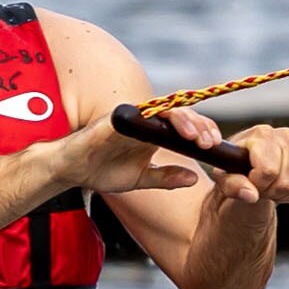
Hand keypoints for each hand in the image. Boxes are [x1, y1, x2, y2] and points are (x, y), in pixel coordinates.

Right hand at [69, 109, 203, 195]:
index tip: (215, 146)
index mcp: (154, 133)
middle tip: (211, 143)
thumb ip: (166, 178)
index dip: (203, 131)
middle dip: (199, 126)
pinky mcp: (115, 119)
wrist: (73, 170)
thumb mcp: (141, 178)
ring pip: (163, 110)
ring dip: (183, 121)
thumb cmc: (103, 170)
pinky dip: (153, 118)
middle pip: (180, 114)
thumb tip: (193, 179)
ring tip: (196, 137)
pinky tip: (166, 128)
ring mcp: (131, 118)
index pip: (185, 126)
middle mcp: (145, 121)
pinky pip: (137, 113)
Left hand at [210, 122, 288, 206]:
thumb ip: (233, 186)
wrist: (253, 164)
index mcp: (262, 134)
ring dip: (288, 195)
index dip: (260, 186)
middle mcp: (285, 134)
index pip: (269, 171)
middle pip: (286, 182)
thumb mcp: (225, 178)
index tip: (252, 184)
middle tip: (264, 188)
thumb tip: (251, 194)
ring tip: (275, 186)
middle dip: (273, 192)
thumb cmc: (237, 169)